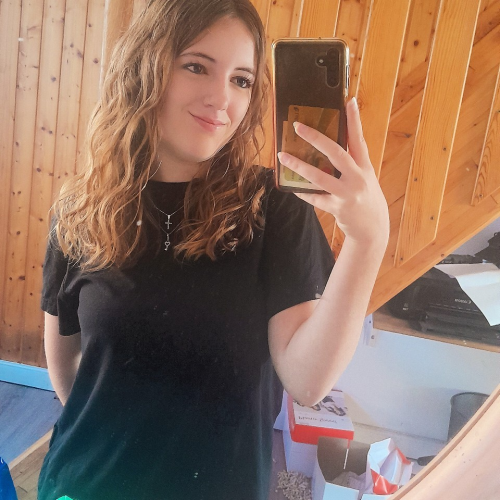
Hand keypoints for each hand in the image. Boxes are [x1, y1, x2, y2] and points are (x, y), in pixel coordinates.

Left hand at [277, 97, 389, 245]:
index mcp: (365, 167)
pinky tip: (291, 187)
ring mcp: (347, 194)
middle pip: (336, 153)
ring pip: (319, 177)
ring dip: (299, 166)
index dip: (354, 120)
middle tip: (298, 126)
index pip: (359, 139)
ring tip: (282, 156)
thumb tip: (328, 146)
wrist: (373, 229)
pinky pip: (315, 198)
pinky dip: (302, 192)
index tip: (349, 101)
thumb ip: (351, 163)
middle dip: (316, 138)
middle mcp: (357, 178)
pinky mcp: (337, 208)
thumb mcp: (364, 178)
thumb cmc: (366, 199)